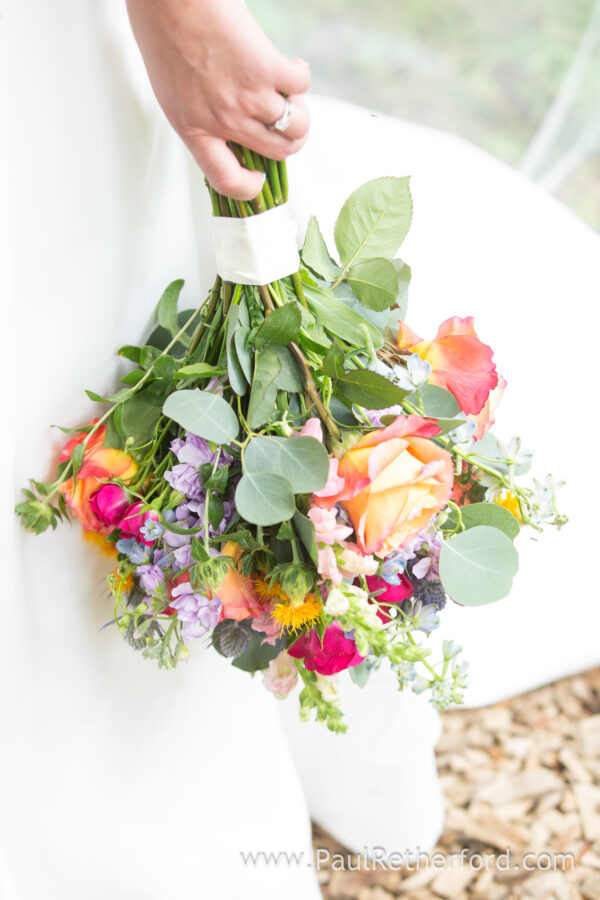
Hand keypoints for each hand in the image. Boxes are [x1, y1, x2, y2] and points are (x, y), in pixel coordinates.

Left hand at [126, 0, 310, 198]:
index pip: (227, 182)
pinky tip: (289, 64)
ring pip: (297, 126)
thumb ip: (201, 119)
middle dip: (290, 142)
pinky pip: (301, 85)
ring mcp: (246, 98)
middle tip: (288, 124)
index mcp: (194, 130)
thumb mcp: (173, 93)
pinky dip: (300, 75)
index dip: (249, 188)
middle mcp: (222, 121)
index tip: (259, 177)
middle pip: (276, 153)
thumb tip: (234, 134)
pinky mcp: (266, 69)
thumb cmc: (164, 35)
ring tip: (290, 94)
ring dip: (300, 111)